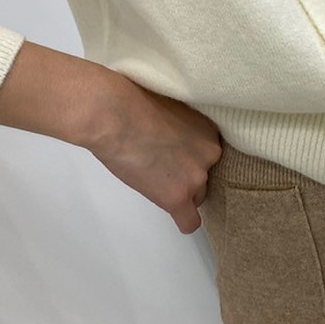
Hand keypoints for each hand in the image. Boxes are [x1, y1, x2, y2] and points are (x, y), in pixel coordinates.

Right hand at [85, 75, 222, 234]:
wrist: (114, 116)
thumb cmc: (132, 102)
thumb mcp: (170, 106)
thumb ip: (181, 127)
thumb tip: (172, 135)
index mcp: (209, 130)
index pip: (208, 154)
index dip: (188, 154)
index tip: (172, 151)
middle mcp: (210, 154)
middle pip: (204, 174)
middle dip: (186, 172)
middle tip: (160, 163)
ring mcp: (195, 177)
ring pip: (197, 196)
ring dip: (180, 190)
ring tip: (154, 178)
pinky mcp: (177, 196)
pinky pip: (189, 221)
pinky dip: (183, 219)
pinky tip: (172, 210)